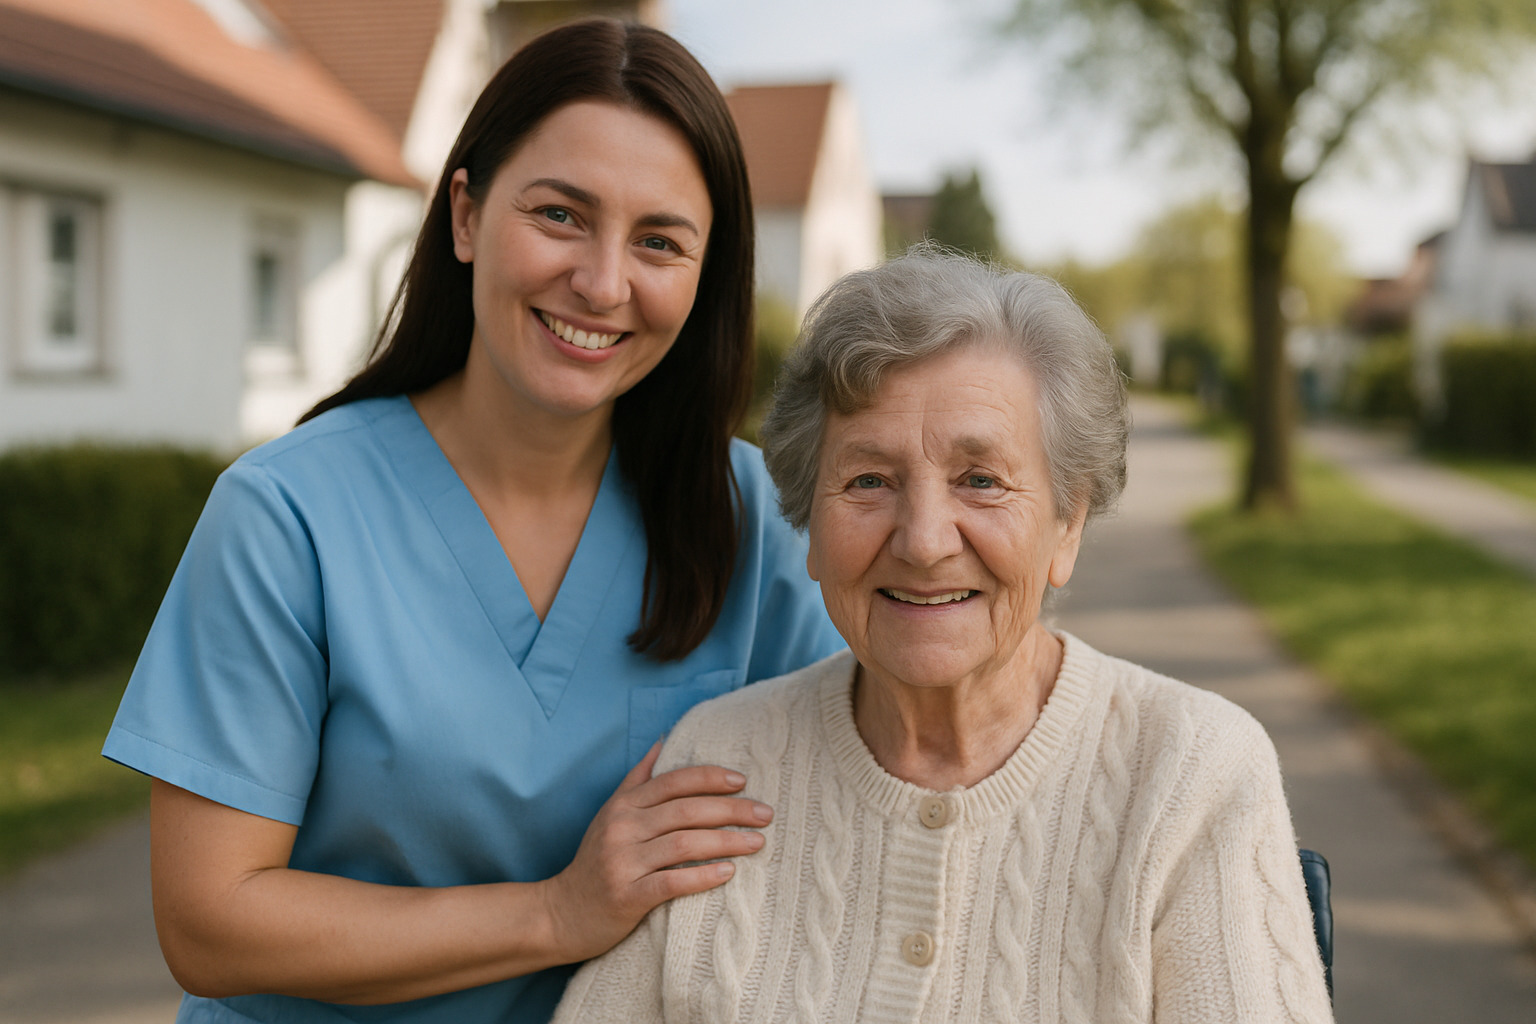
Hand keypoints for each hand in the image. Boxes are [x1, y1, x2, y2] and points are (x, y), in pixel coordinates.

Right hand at [541, 742, 772, 961]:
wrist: (563, 913)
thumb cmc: (596, 860)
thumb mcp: (610, 812)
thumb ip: (638, 778)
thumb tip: (664, 740)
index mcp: (623, 805)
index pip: (674, 782)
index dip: (710, 777)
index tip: (743, 781)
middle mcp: (622, 828)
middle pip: (686, 811)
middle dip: (731, 810)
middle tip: (765, 814)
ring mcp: (622, 862)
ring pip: (683, 845)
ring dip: (726, 842)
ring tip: (757, 843)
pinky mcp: (626, 896)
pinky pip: (671, 883)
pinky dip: (703, 876)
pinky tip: (728, 873)